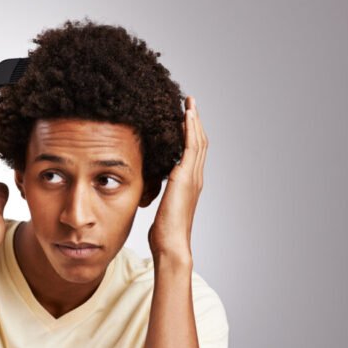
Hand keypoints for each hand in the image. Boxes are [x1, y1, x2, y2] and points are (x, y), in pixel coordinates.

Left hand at [147, 96, 207, 260]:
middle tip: (189, 103)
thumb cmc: (164, 232)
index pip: (192, 153)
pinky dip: (190, 130)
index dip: (190, 134)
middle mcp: (195, 178)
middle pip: (200, 142)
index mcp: (190, 184)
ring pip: (198, 141)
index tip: (184, 118)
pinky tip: (185, 116)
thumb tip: (147, 186)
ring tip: (189, 103)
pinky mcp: (185, 178)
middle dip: (194, 122)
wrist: (171, 244)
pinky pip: (191, 147)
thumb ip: (159, 192)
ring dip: (194, 120)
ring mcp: (193, 177)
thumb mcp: (161, 206)